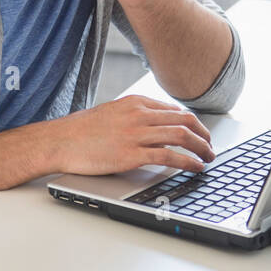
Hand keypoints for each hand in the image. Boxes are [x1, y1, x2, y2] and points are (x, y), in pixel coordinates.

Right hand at [44, 94, 216, 174]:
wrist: (59, 141)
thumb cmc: (80, 131)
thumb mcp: (111, 113)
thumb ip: (134, 117)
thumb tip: (153, 127)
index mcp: (135, 103)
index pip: (174, 110)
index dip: (192, 123)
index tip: (200, 133)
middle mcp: (139, 115)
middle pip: (184, 120)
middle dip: (203, 134)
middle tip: (210, 146)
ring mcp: (136, 134)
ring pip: (181, 136)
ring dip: (201, 148)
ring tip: (209, 158)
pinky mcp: (132, 154)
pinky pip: (169, 157)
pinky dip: (188, 162)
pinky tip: (195, 167)